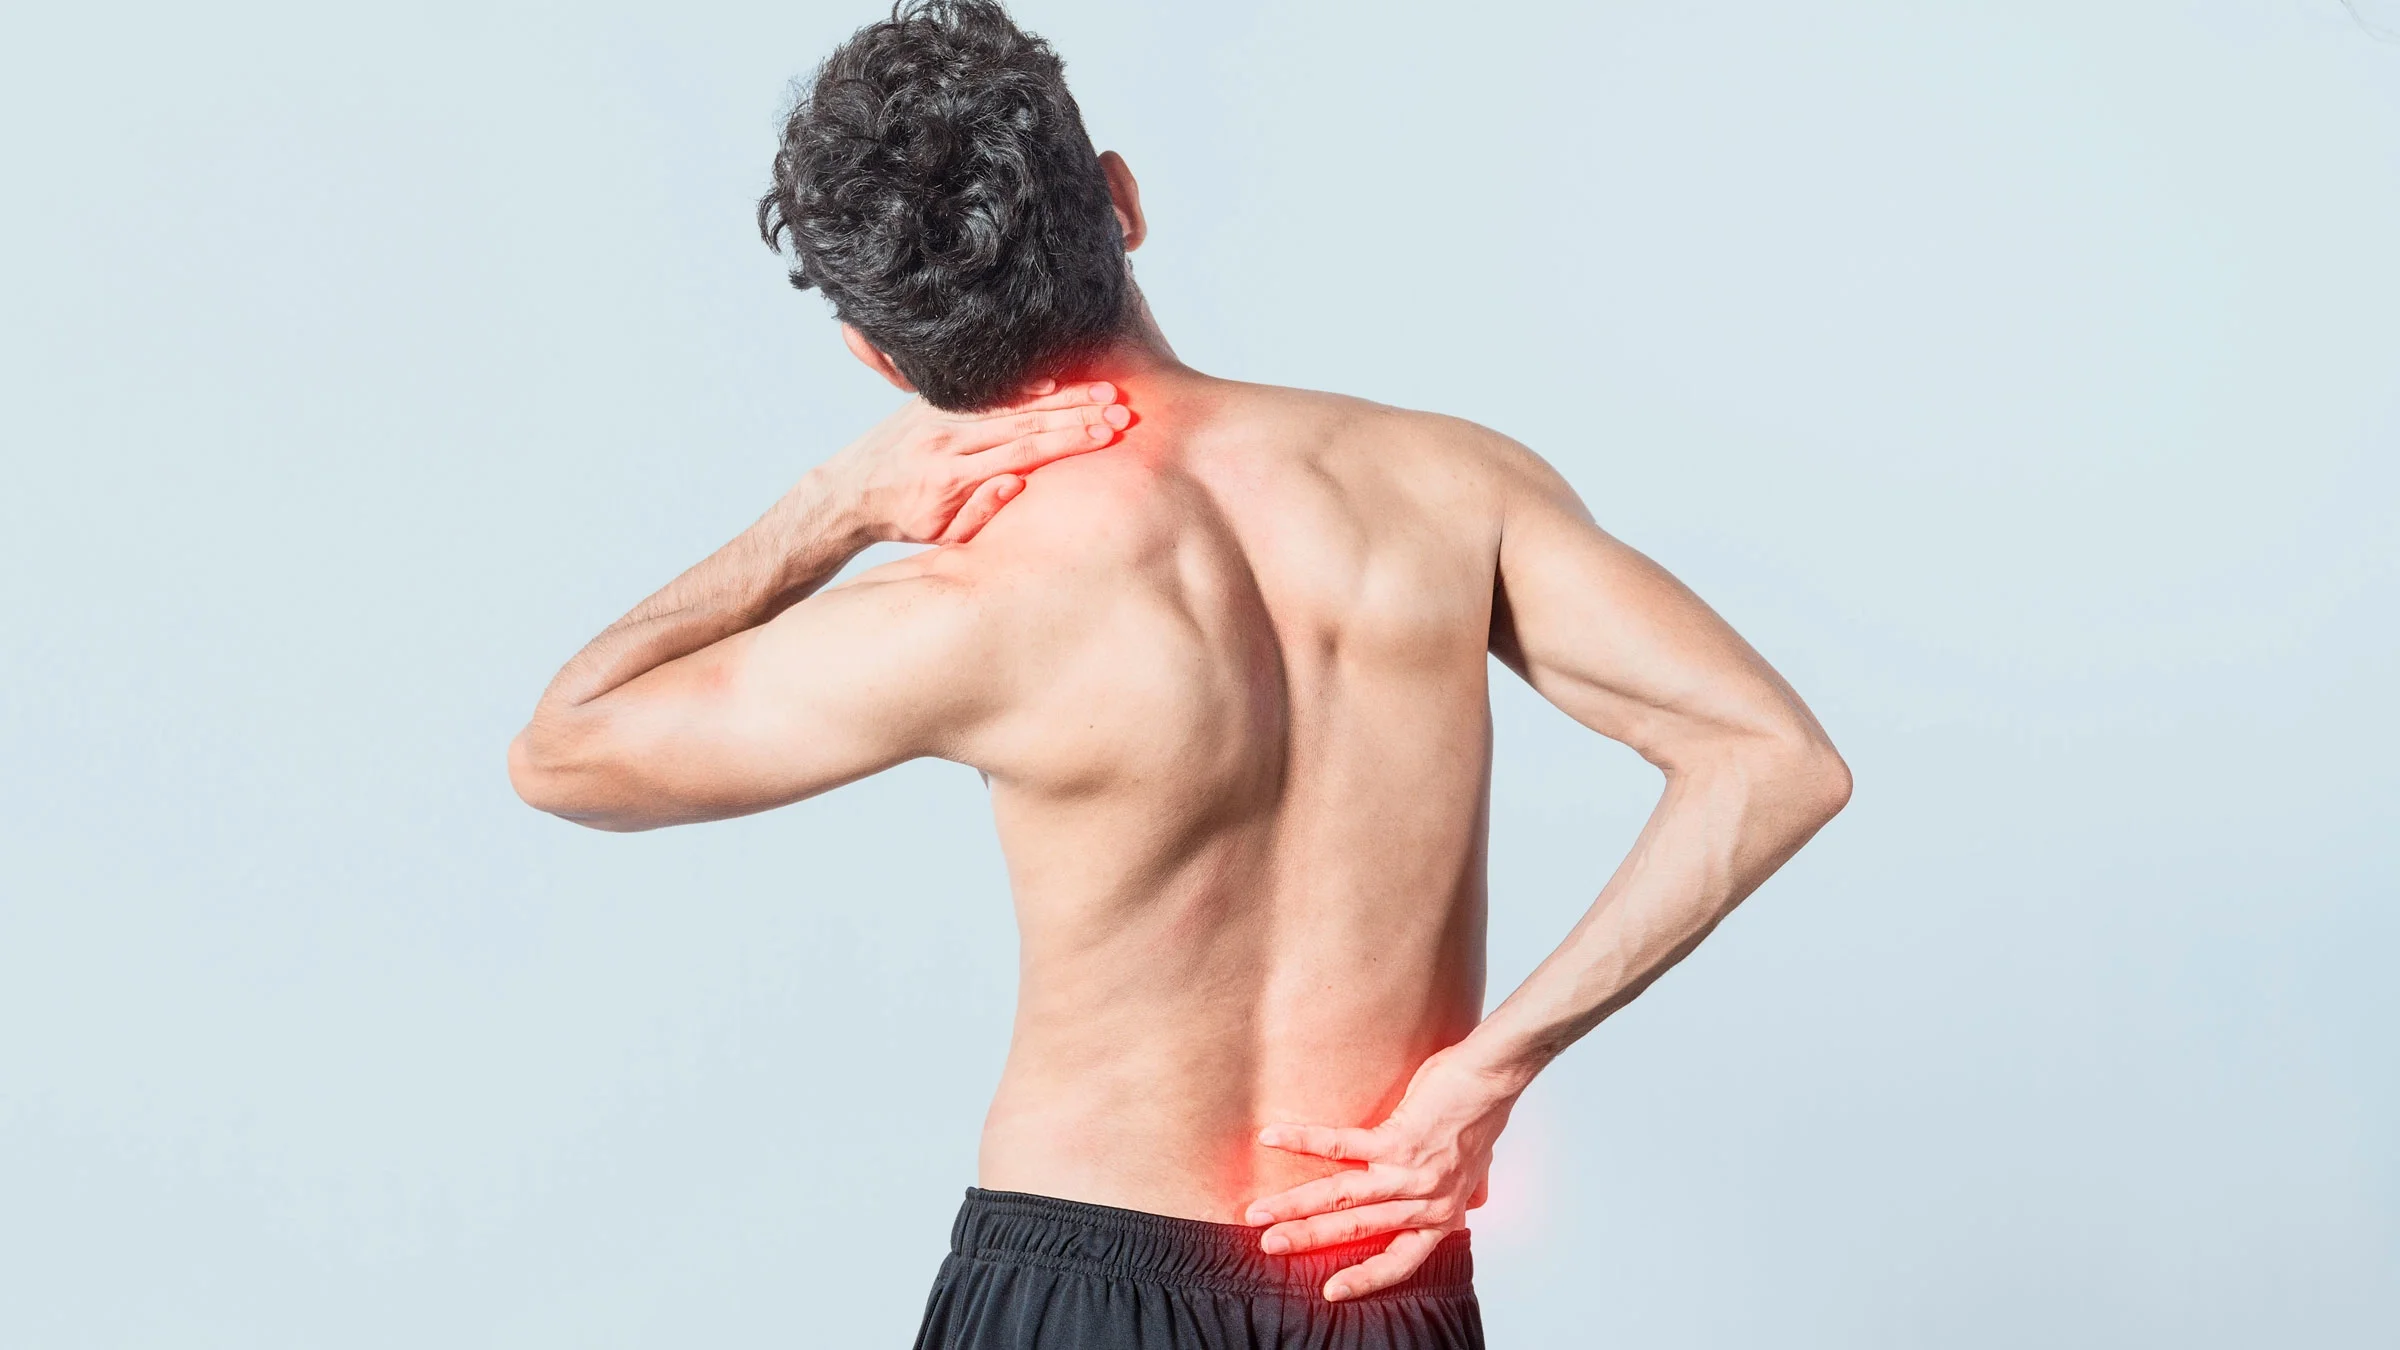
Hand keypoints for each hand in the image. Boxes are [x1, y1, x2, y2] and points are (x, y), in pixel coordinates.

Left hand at [820, 379, 1129, 544]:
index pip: (1023, 453)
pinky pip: (985, 391)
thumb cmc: (904, 519)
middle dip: (1077, 415)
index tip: (1107, 434)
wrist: (850, 490)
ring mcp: (940, 416)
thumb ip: (980, 513)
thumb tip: (1017, 483)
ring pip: (1010, 403)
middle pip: (1025, 422)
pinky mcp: (934, 402)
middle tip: (1119, 408)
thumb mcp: (940, 536)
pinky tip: (1054, 380)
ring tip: (1102, 391)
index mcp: (952, 475)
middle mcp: (947, 439)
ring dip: (1060, 397)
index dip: (1069, 441)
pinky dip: (1021, 385)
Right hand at [1244, 1047, 1523, 1301]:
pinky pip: (1341, 1146)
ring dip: (1296, 1206)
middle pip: (1357, 1231)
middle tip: (1269, 1246)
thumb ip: (1469, 1189)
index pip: (1400, 1261)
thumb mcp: (1479, 1167)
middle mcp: (1425, 1202)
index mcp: (1441, 1214)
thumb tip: (1474, 1202)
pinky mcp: (1398, 1141)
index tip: (1330, 1292)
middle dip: (1307, 1240)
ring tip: (1261, 1213)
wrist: (1493, 1079)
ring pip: (1343, 1198)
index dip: (1364, 1278)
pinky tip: (1272, 1138)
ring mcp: (1410, 1174)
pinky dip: (1303, 1142)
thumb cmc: (1481, 1115)